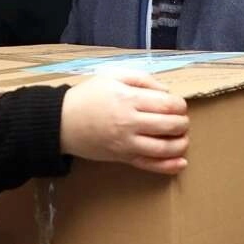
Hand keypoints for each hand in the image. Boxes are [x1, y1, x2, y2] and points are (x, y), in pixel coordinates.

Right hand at [59, 72, 188, 174]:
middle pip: (170, 125)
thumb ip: (142, 79)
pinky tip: (181, 163)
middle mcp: (130, 122)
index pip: (167, 104)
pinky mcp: (123, 158)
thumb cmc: (87, 96)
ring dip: (181, 144)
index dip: (180, 105)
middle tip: (182, 121)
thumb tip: (167, 90)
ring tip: (182, 138)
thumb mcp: (112, 76)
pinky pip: (150, 165)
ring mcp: (127, 143)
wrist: (61, 122)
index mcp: (129, 99)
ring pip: (164, 148)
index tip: (179, 105)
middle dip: (183, 123)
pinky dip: (169, 167)